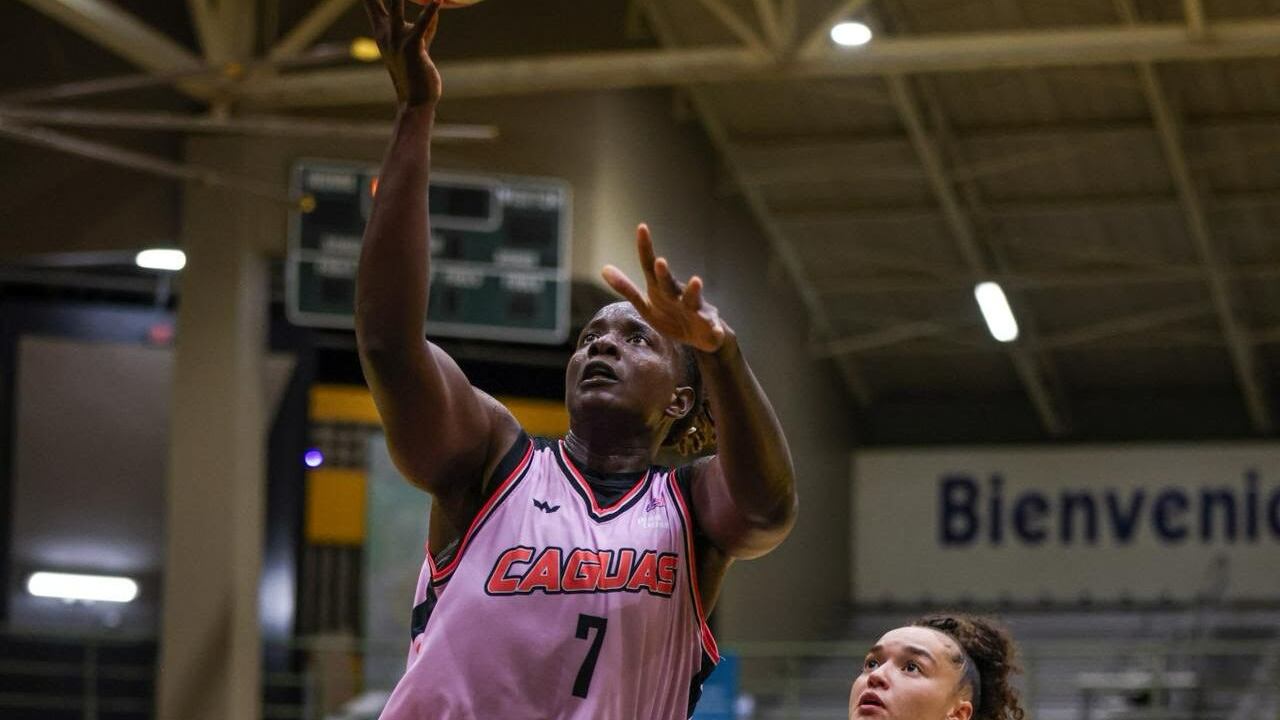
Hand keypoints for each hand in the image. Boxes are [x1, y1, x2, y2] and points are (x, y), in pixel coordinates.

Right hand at [361, 0, 441, 106]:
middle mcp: (385, 32)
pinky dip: (430, 11)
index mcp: (382, 30)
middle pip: (375, 0)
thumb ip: (424, 24)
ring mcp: (396, 39)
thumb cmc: (416, 71)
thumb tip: (433, 8)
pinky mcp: (412, 47)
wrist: (416, 99)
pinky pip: (421, 24)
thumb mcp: (419, 43)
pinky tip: (438, 0)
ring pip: (396, 6)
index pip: (371, 1)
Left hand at [602, 224, 727, 353]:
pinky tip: (716, 330)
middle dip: (664, 274)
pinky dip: (715, 329)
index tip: (642, 228)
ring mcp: (696, 309)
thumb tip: (604, 268)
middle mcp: (679, 294)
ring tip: (696, 281)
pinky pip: (713, 328)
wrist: (700, 336)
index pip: (650, 266)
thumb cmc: (671, 316)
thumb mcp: (646, 305)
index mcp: (661, 289)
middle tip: (660, 262)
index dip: (646, 248)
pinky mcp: (709, 325)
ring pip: (694, 299)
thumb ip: (627, 288)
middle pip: (669, 284)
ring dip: (694, 291)